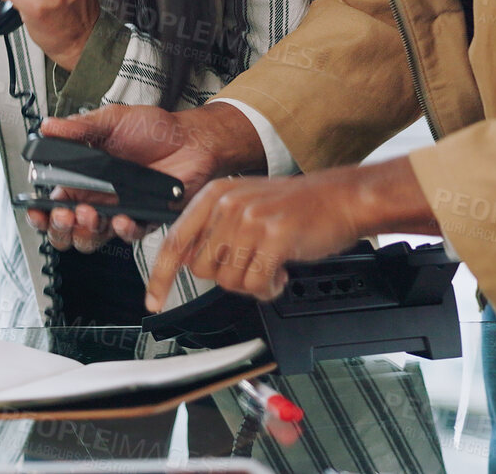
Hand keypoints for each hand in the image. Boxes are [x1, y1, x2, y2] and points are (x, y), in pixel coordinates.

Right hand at [24, 102, 257, 252]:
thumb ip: (79, 126)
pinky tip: (121, 219)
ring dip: (86, 232)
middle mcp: (98, 198)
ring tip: (89, 214)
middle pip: (67, 230)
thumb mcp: (111, 120)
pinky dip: (123, 230)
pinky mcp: (145, 218)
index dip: (40, 213)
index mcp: (83, 177)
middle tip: (65, 214)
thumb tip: (48, 126)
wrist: (192, 138)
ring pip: (93, 238)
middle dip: (59, 229)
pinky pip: (130, 234)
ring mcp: (120, 210)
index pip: (53, 202)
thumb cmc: (153, 129)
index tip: (36, 210)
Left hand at [143, 157, 438, 309]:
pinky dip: (269, 288)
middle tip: (251, 267)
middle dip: (227, 278)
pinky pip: (257, 283)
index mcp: (214, 196)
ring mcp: (250, 220)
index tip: (153, 301)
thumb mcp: (243, 205)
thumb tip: (185, 261)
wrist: (341, 197)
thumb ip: (212, 229)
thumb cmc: (296, 206)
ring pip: (229, 279)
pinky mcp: (274, 237)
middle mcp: (227, 205)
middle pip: (202, 269)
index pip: (174, 243)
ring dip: (251, 283)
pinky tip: (280, 273)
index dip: (160, 277)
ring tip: (270, 266)